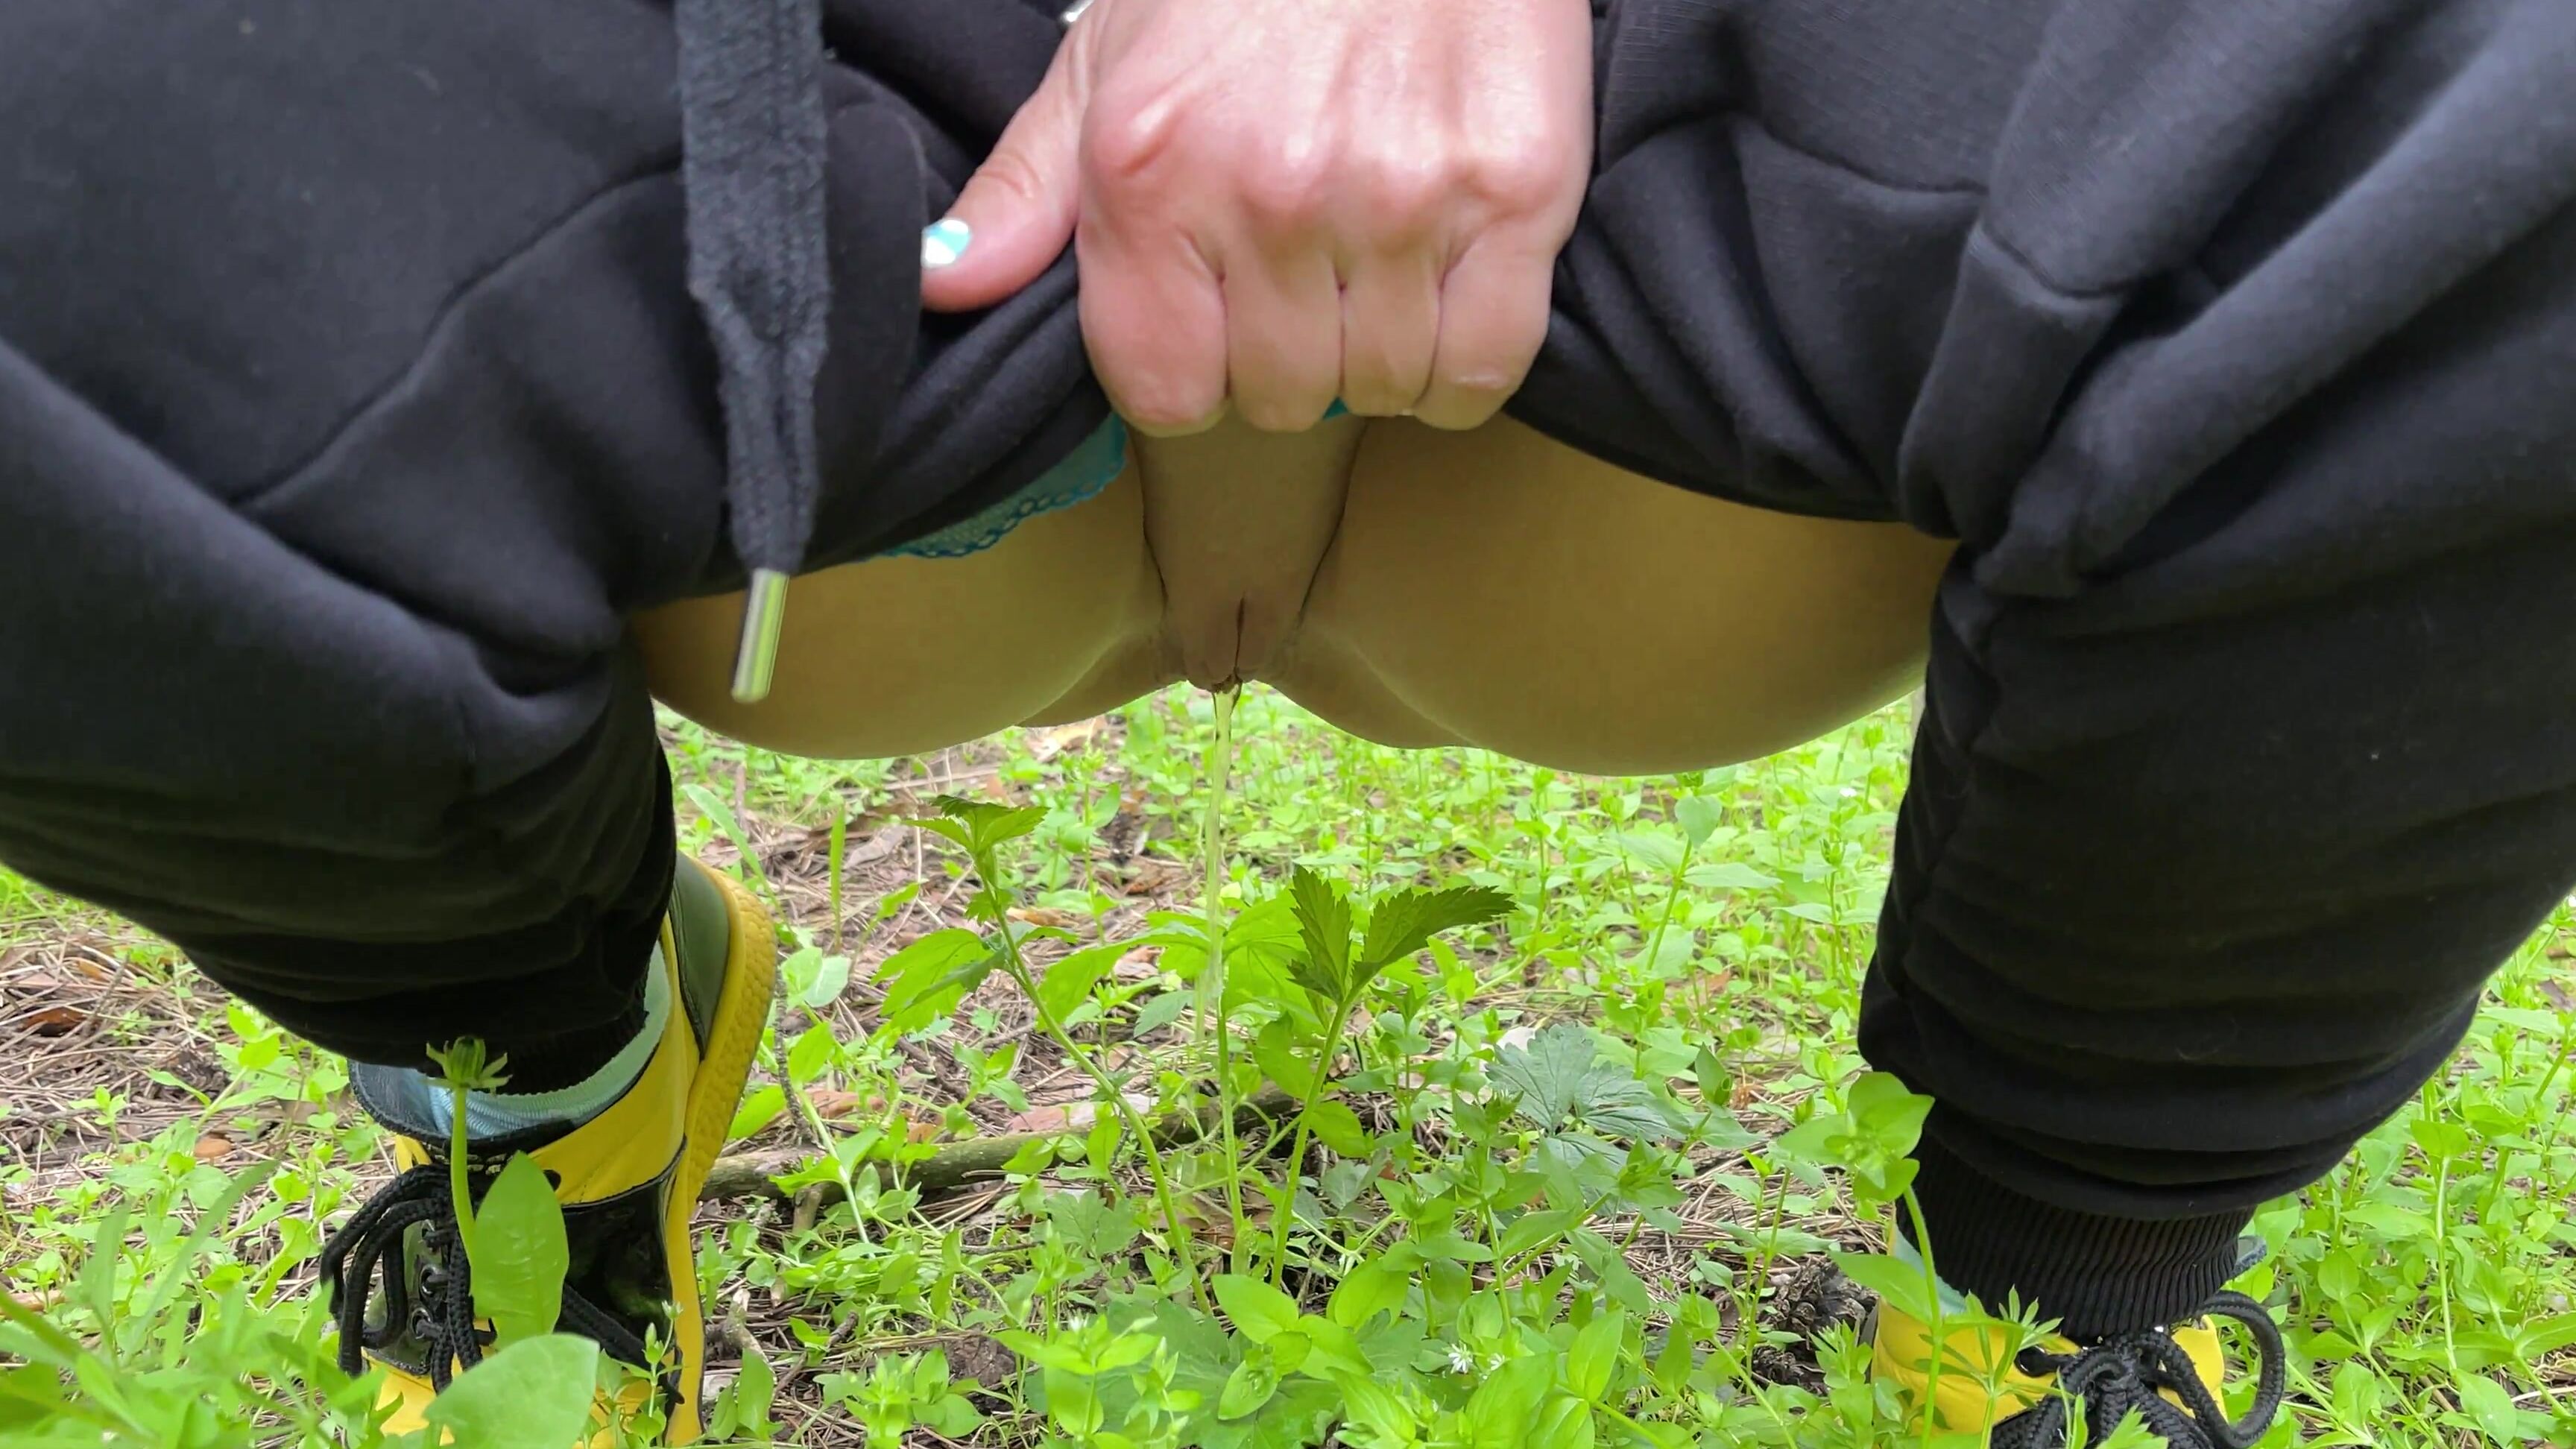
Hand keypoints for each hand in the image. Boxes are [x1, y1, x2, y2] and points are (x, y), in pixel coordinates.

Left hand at [919, 0, 1592, 434]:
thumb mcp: (1107, 62)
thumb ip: (1028, 188)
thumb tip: (946, 281)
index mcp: (1153, 174)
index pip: (1168, 396)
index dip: (1196, 374)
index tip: (1218, 323)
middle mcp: (1271, 196)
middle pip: (1284, 401)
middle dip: (1293, 357)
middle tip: (1311, 270)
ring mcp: (1398, 199)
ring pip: (1384, 388)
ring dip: (1383, 352)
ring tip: (1379, 260)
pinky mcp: (1514, 194)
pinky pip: (1482, 368)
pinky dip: (1466, 358)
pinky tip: (1448, 290)